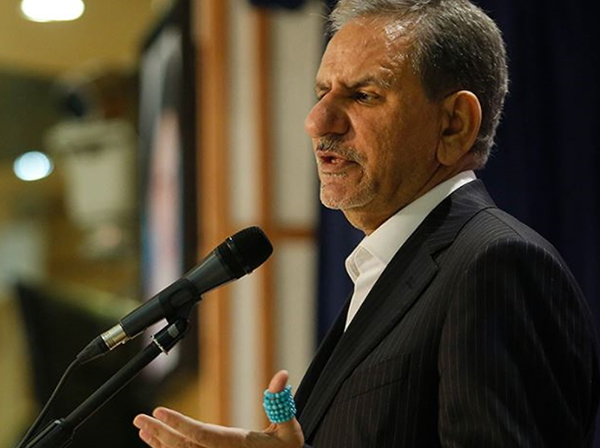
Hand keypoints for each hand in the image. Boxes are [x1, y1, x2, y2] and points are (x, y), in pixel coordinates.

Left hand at [133, 370, 304, 447]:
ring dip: (159, 442)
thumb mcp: (288, 429)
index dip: (178, 424)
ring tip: (142, 428)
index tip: (159, 411)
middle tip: (140, 419)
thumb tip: (283, 374)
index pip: (201, 435)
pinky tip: (156, 442)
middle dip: (160, 433)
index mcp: (234, 445)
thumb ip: (280, 401)